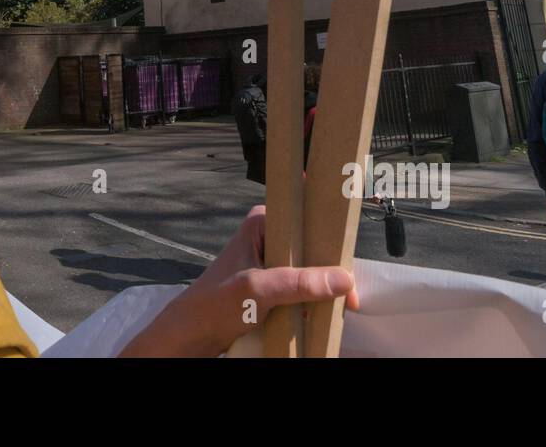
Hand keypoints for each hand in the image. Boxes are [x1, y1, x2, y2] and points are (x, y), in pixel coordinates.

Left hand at [119, 205, 358, 356]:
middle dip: (334, 264)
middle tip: (351, 291)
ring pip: (313, 267)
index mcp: (263, 223)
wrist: (192, 335)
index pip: (304, 209)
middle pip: (314, 243)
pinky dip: (317, 298)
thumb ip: (298, 282)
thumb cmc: (214, 304)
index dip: (331, 220)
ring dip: (327, 285)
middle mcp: (270, 237)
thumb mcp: (257, 289)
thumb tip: (344, 280)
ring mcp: (274, 263)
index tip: (353, 232)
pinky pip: (306, 287)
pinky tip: (329, 310)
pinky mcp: (276, 286)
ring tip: (345, 304)